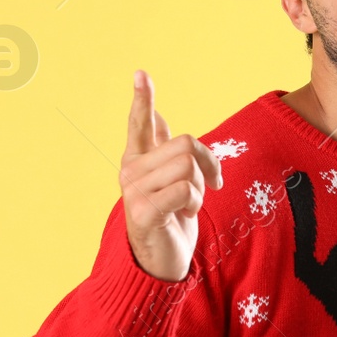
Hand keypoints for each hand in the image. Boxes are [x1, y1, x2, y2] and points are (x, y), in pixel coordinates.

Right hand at [121, 70, 222, 281]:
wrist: (161, 262)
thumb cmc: (169, 219)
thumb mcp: (168, 181)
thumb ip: (160, 150)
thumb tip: (158, 115)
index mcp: (137, 161)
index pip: (140, 124)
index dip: (142, 99)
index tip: (141, 73)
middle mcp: (131, 172)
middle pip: (185, 144)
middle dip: (206, 164)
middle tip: (205, 187)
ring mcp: (134, 192)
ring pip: (187, 166)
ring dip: (199, 188)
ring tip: (188, 205)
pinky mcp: (144, 212)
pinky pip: (186, 190)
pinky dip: (195, 203)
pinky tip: (184, 215)